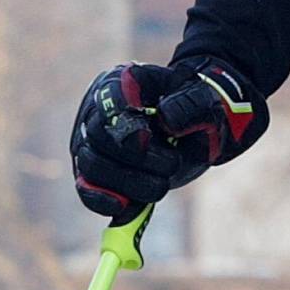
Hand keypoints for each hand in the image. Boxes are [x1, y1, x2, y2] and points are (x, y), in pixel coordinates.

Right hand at [69, 60, 266, 223]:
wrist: (197, 130)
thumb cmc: (195, 110)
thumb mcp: (203, 101)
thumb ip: (189, 106)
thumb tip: (167, 120)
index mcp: (123, 81)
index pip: (109, 94)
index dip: (122, 115)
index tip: (147, 134)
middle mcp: (99, 111)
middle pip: (97, 134)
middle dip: (135, 156)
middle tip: (171, 163)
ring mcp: (93, 143)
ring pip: (91, 164)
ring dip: (128, 181)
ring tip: (162, 184)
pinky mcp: (95, 174)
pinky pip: (87, 190)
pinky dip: (102, 201)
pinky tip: (124, 207)